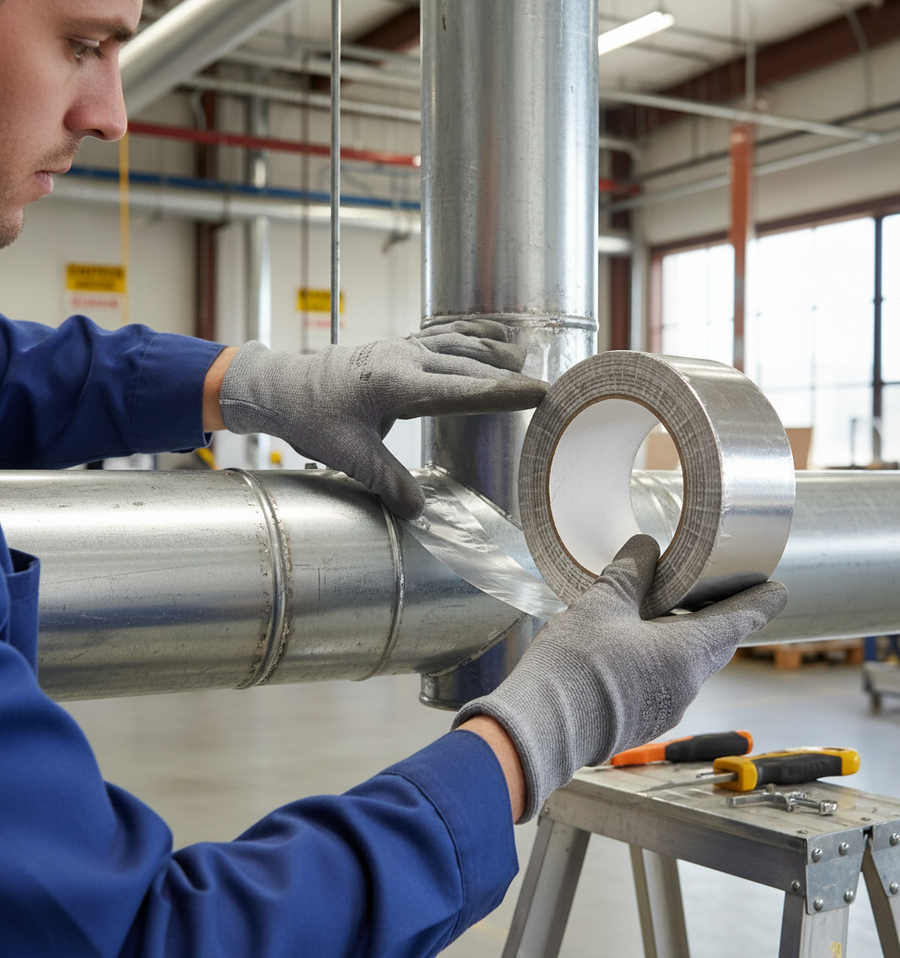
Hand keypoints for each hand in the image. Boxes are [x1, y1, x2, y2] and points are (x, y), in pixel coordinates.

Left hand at [218, 321, 547, 518]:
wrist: (283, 386)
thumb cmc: (311, 417)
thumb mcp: (347, 455)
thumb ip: (386, 481)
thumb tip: (417, 511)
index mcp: (397, 383)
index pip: (463, 390)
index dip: (505, 394)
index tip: (541, 394)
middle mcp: (404, 359)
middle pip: (469, 368)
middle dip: (511, 378)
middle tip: (550, 388)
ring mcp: (402, 349)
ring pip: (460, 347)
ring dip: (494, 354)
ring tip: (528, 361)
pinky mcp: (398, 349)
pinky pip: (444, 337)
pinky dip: (472, 336)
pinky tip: (494, 336)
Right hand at [453, 534, 788, 821]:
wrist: (540, 728)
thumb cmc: (574, 665)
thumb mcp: (601, 604)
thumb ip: (630, 573)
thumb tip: (647, 547)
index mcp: (687, 653)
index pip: (738, 621)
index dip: (759, 602)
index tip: (778, 589)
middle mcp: (686, 685)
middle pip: (716, 645)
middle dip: (717, 618)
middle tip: (712, 591)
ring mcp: (665, 709)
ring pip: (688, 666)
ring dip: (683, 640)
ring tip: (661, 614)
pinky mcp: (640, 722)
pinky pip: (663, 684)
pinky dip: (659, 661)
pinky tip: (630, 647)